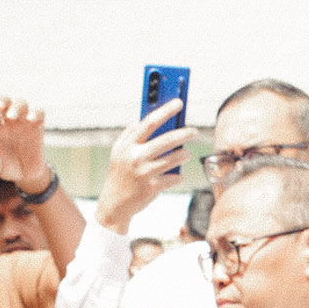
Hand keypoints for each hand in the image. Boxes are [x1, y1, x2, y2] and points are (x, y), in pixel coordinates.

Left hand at [0, 98, 49, 191]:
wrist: (28, 174)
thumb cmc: (10, 167)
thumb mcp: (0, 169)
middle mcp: (10, 122)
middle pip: (5, 102)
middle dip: (0, 102)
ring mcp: (24, 123)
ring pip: (21, 105)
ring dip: (15, 107)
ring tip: (11, 116)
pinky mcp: (38, 126)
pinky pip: (39, 114)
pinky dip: (35, 113)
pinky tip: (30, 119)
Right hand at [96, 101, 197, 231]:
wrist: (114, 205)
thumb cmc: (120, 174)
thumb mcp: (119, 152)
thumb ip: (131, 134)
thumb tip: (151, 119)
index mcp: (128, 145)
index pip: (149, 122)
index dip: (166, 111)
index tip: (179, 102)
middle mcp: (135, 157)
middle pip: (166, 140)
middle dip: (184, 134)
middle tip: (194, 132)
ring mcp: (143, 173)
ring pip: (173, 159)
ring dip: (184, 155)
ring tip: (186, 154)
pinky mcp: (151, 188)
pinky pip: (173, 178)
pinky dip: (178, 177)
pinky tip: (178, 176)